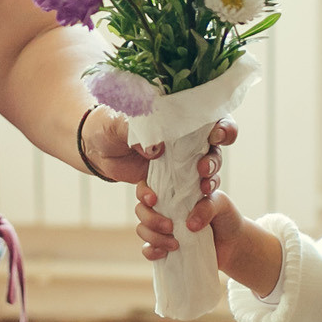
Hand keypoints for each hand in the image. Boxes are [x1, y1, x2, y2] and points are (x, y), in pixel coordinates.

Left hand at [86, 111, 237, 187]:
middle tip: (203, 169)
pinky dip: (170, 201)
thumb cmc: (111, 126)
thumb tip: (157, 148)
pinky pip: (178, 196)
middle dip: (214, 161)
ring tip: (198, 189)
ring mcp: (179, 165)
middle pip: (214, 151)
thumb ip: (137, 132)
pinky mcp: (167, 184)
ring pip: (203, 176)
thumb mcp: (118, 124)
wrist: (97, 149)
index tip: (216, 135)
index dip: (224, 128)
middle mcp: (186, 142)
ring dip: (205, 183)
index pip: (214, 120)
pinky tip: (153, 200)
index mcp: (180, 120)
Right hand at [134, 181, 247, 257]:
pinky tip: (164, 254)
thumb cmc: (225, 216)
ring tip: (175, 245)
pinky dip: (151, 252)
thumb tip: (190, 224)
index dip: (144, 192)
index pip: (148, 186)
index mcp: (173, 191)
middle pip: (140, 209)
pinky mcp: (164, 247)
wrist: (233, 243)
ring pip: (142, 229)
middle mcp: (163, 208)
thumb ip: (207, 207)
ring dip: (154, 237)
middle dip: (151, 219)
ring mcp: (161, 228)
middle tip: (170, 227)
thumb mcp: (221, 204)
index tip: (154, 200)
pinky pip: (147, 249)